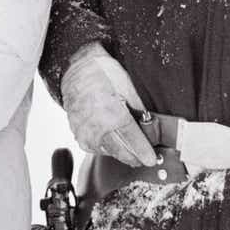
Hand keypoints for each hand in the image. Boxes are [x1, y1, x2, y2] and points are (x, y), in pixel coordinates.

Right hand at [61, 44, 156, 168]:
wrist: (77, 69)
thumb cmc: (102, 74)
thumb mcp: (128, 89)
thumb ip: (139, 111)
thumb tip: (150, 127)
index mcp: (112, 115)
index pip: (133, 141)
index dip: (144, 152)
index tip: (151, 159)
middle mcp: (97, 128)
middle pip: (122, 152)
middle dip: (135, 156)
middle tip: (145, 156)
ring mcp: (86, 134)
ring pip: (110, 152)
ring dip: (122, 152)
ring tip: (131, 148)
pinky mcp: (79, 136)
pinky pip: (97, 148)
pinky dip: (108, 147)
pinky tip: (114, 140)